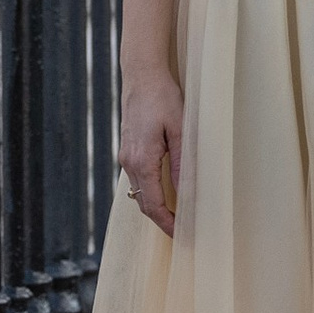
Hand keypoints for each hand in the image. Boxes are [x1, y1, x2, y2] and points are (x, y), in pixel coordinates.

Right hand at [117, 74, 184, 234]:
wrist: (142, 75)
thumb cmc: (163, 97)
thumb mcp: (180, 129)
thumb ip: (182, 163)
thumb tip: (187, 193)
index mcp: (142, 160)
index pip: (152, 204)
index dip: (166, 223)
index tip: (182, 236)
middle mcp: (129, 162)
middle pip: (143, 203)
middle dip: (161, 220)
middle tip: (183, 233)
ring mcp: (126, 156)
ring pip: (139, 192)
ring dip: (156, 207)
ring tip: (177, 217)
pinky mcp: (129, 150)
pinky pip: (139, 180)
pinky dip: (151, 192)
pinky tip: (167, 193)